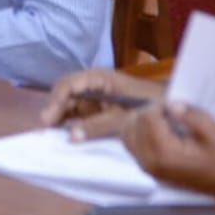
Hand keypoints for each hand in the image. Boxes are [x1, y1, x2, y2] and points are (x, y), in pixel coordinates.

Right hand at [40, 68, 166, 140]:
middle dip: (54, 109)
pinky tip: (62, 135)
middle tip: (46, 130)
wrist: (169, 111)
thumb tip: (70, 137)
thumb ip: (96, 126)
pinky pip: (77, 115)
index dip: (56, 101)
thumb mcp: (122, 117)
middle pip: (65, 94)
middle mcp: (92, 84)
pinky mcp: (96, 109)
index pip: (68, 84)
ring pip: (68, 105)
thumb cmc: (147, 106)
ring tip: (50, 135)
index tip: (48, 120)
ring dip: (59, 117)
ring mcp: (93, 97)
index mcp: (98, 77)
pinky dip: (69, 123)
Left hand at [121, 102, 214, 197]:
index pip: (146, 118)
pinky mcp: (147, 168)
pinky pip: (131, 144)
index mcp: (165, 154)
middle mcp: (150, 162)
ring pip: (127, 133)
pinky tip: (157, 129)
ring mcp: (146, 167)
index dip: (159, 106)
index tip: (174, 107)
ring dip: (141, 120)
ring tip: (162, 120)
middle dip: (148, 112)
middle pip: (132, 124)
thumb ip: (190, 115)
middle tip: (169, 112)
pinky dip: (138, 131)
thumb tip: (171, 105)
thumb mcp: (213, 131)